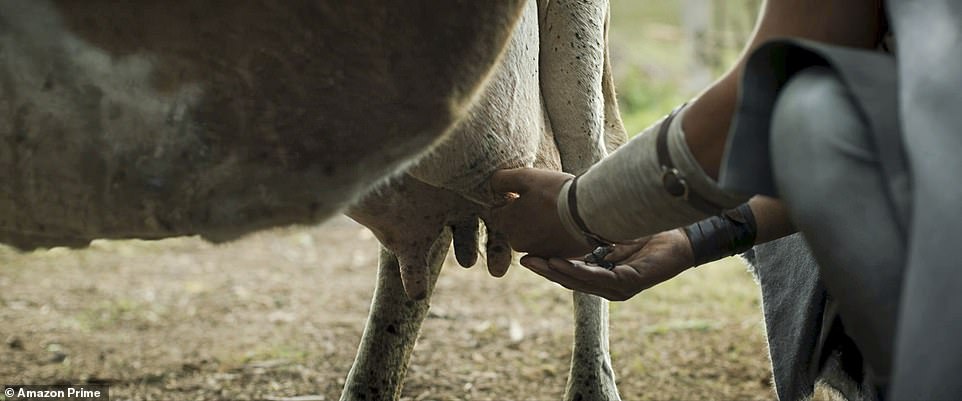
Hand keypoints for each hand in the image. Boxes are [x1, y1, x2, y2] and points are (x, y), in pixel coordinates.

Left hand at [488, 168, 592, 257]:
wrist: (590, 211)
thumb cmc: (555, 192)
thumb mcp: (524, 177)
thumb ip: (501, 180)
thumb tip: (492, 185)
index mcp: (507, 224)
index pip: (497, 212)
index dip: (510, 199)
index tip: (526, 193)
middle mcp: (519, 243)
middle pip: (515, 225)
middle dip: (523, 214)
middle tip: (543, 200)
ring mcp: (540, 252)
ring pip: (533, 234)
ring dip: (539, 225)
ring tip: (557, 210)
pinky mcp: (559, 256)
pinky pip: (551, 243)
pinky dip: (555, 234)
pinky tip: (567, 221)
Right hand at [519, 229, 694, 300]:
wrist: (684, 237)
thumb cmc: (650, 230)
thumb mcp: (614, 231)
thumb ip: (593, 232)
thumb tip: (570, 215)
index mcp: (604, 274)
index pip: (571, 273)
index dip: (549, 266)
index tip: (526, 256)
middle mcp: (610, 285)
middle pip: (571, 280)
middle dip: (546, 271)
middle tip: (524, 260)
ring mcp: (619, 288)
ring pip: (581, 282)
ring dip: (557, 272)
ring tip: (538, 261)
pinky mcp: (630, 284)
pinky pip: (599, 278)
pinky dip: (578, 271)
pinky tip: (562, 262)